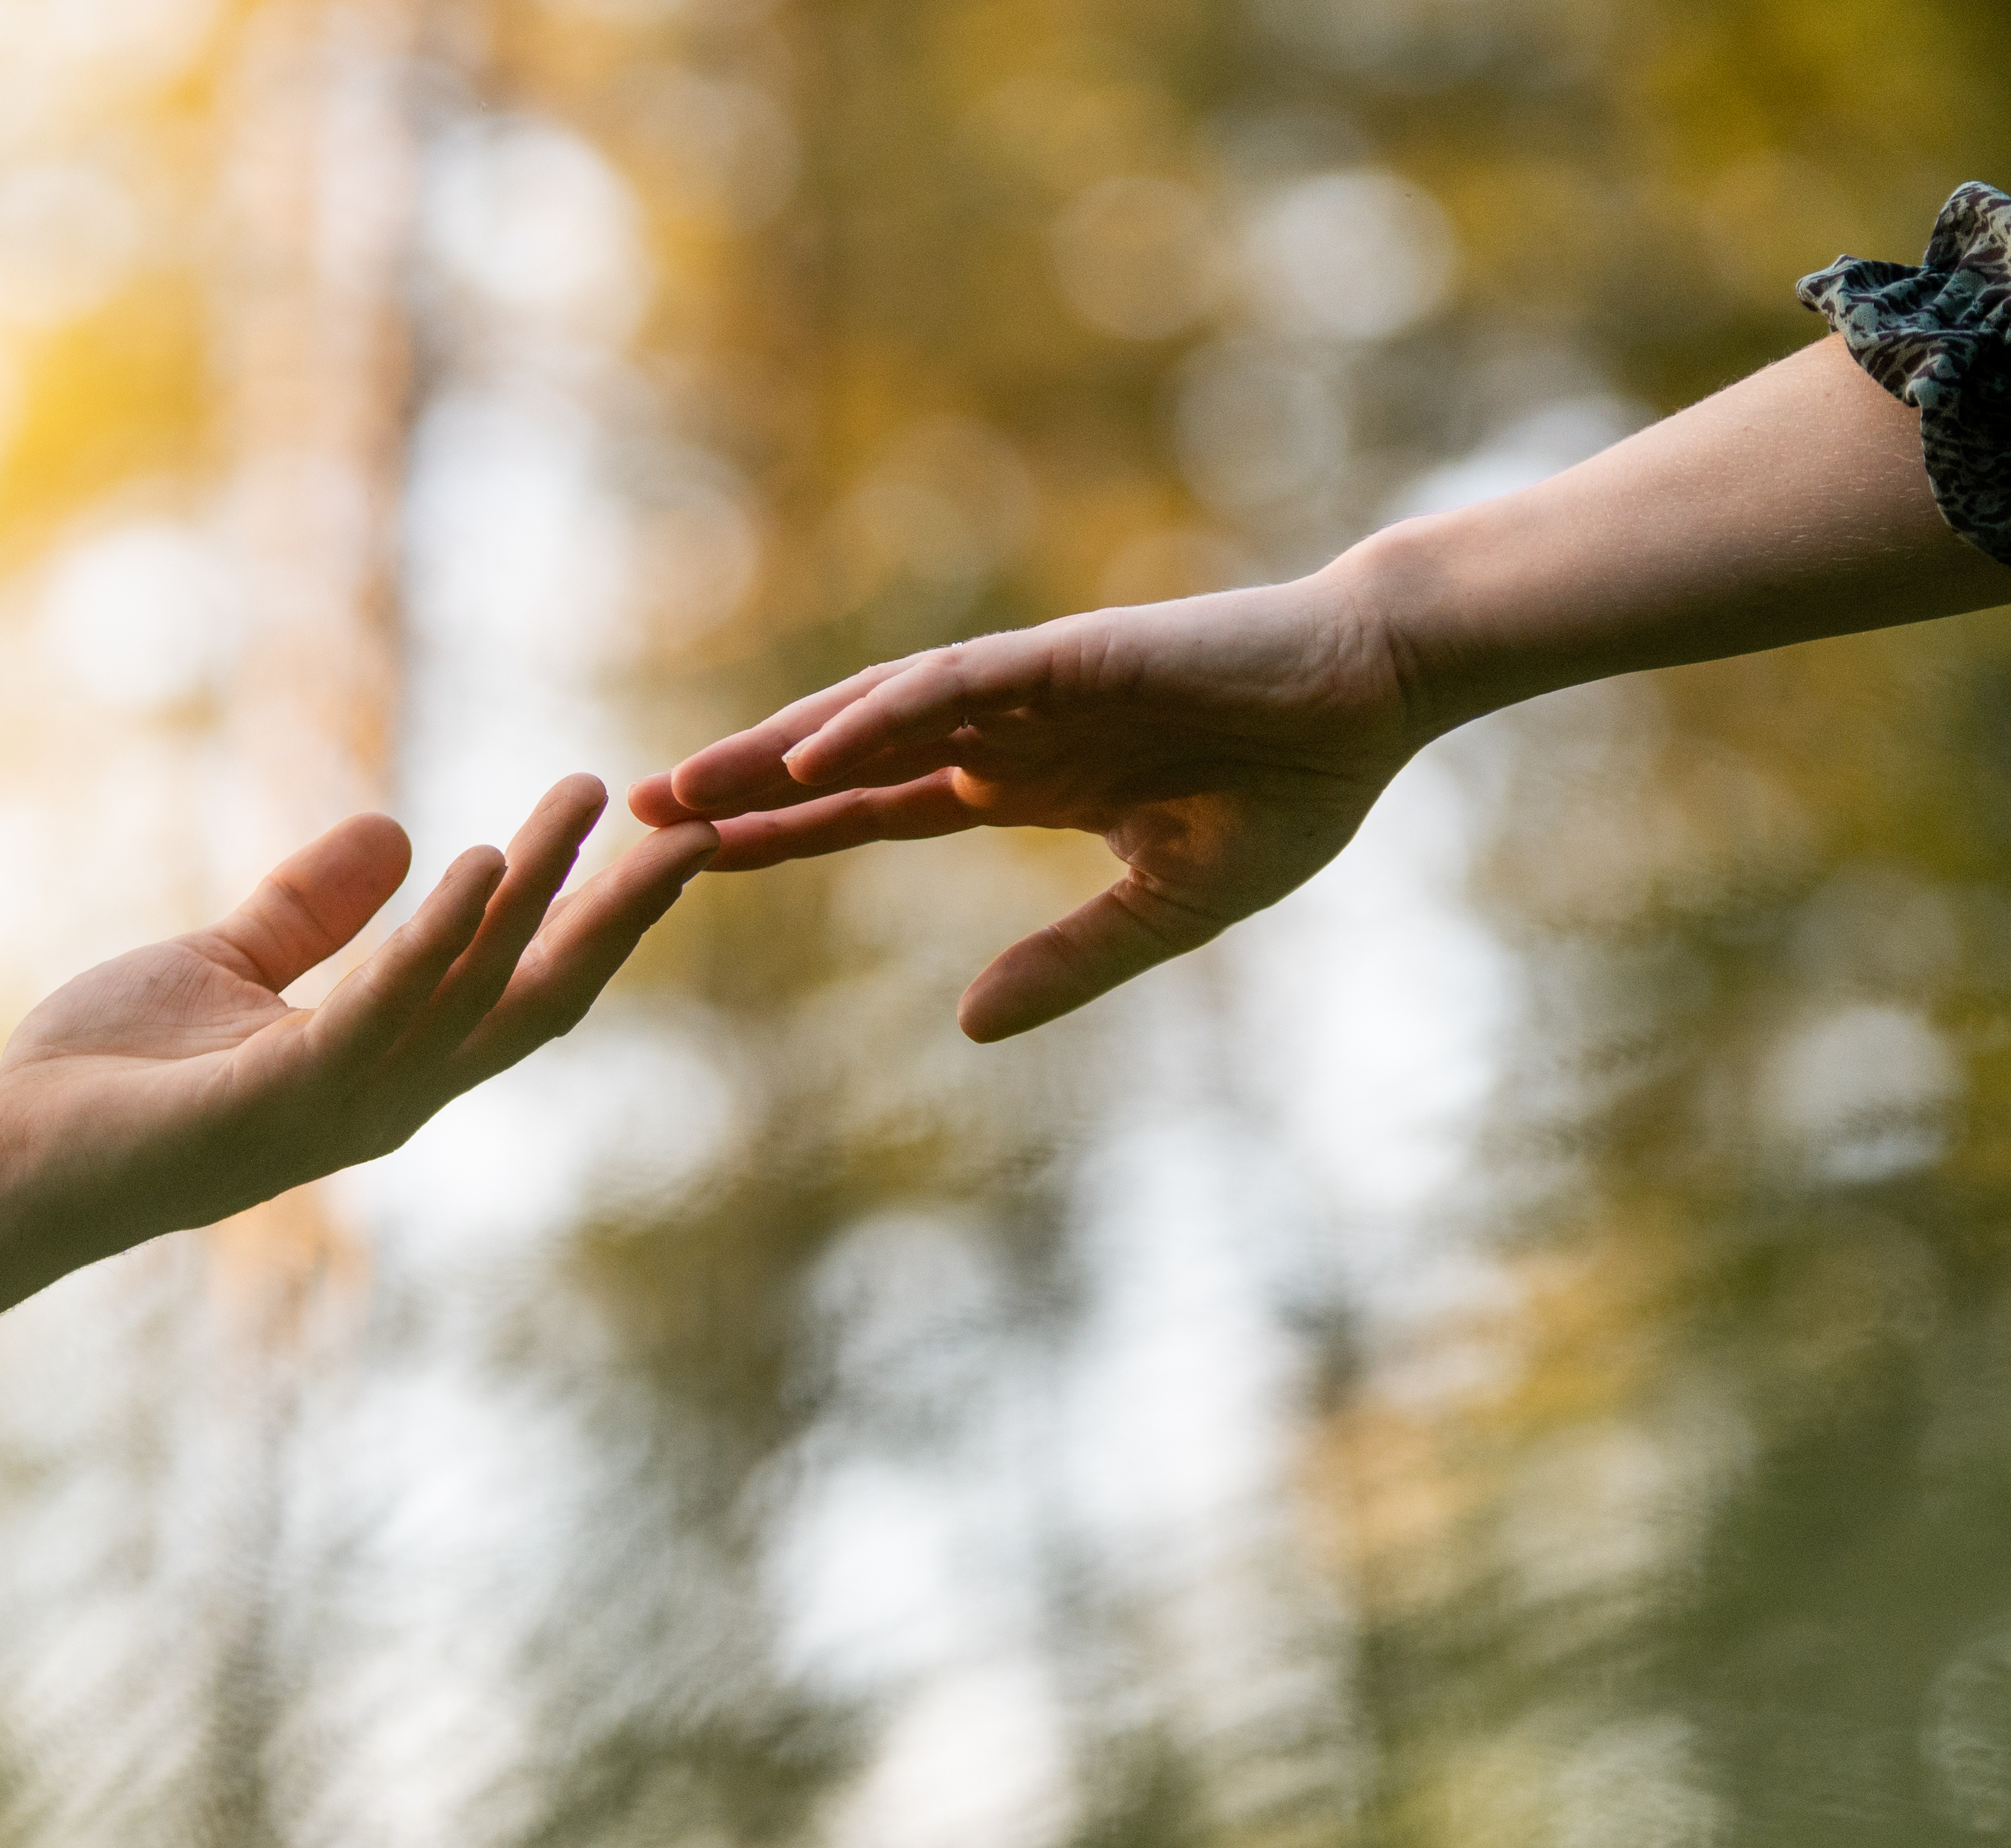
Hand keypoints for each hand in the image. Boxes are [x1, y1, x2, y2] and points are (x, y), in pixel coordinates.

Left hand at [0, 774, 714, 1249]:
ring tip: (580, 805)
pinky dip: (427, 943)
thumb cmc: (105, 1082)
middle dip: (613, 917)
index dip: (595, 920)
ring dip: (532, 898)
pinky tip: (470, 866)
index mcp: (384, 1067)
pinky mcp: (266, 1105)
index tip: (658, 839)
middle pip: (530, 1002)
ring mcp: (333, 1109)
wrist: (0, 1166)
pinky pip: (369, 1015)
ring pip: (465, 998)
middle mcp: (384, 1098)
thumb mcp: (225, 965)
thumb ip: (310, 912)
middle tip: (693, 830)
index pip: (517, 991)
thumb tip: (399, 831)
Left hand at [627, 576, 1419, 1040]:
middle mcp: (1009, 729)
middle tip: (635, 818)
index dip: (788, 831)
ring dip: (776, 748)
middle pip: (847, 758)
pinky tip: (804, 753)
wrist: (1375, 696)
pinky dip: (875, 717)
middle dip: (744, 788)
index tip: (698, 859)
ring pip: (872, 715)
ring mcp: (1033, 688)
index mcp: (1029, 780)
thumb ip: (1069, 963)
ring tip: (684, 786)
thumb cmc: (1293, 790)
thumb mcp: (1170, 908)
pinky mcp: (1069, 657)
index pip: (877, 808)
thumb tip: (969, 1028)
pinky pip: (949, 686)